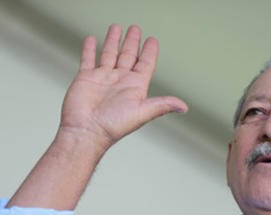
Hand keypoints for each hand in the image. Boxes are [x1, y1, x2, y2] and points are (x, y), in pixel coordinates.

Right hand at [59, 24, 187, 149]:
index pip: (145, 64)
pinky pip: (88, 60)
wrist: (87, 130)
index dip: (149, 52)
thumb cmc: (114, 125)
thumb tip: (184, 107)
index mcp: (135, 87)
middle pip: (128, 56)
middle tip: (135, 29)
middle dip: (132, 42)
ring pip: (109, 55)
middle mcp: (120, 82)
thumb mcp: (143, 112)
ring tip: (116, 28)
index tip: (152, 41)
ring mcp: (103, 79)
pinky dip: (89, 49)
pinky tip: (91, 39)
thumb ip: (163, 105)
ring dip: (113, 41)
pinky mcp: (86, 79)